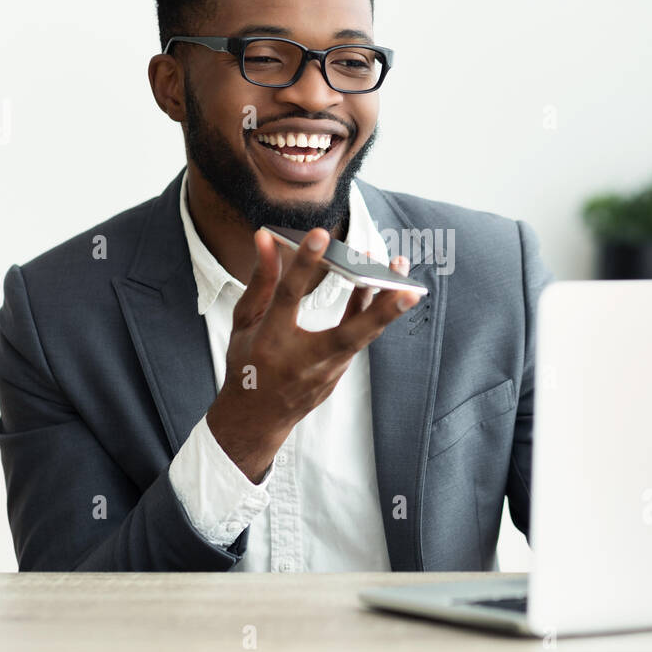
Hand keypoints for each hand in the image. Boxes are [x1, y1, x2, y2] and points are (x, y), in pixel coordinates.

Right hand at [206, 227, 417, 481]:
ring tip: (404, 274)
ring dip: (388, 308)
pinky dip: (374, 315)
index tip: (320, 235)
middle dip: (380, 312)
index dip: (303, 265)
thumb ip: (260, 280)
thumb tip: (267, 238)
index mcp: (270, 340)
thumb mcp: (244, 321)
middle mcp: (302, 359)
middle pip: (348, 334)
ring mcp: (325, 371)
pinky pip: (360, 339)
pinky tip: (386, 288)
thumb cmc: (246, 362)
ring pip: (363, 338)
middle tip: (407, 289)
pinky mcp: (338, 374)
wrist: (256, 417)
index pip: (288, 297)